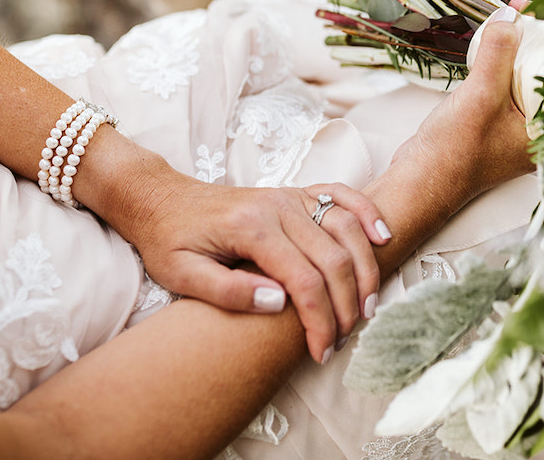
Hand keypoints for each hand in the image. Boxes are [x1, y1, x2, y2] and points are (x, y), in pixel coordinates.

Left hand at [75, 139, 390, 363]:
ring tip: (367, 308)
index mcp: (251, 228)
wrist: (161, 199)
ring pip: (346, 228)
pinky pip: (342, 196)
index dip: (319, 320)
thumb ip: (228, 291)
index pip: (303, 279)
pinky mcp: (296, 193)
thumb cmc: (168, 240)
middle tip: (343, 340)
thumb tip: (277, 304)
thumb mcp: (182, 275)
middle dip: (346, 304)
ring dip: (365, 269)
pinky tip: (382, 238)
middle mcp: (277, 206)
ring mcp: (290, 196)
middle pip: (333, 258)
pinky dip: (367, 214)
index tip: (321, 351)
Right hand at [388, 11, 533, 211]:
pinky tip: (495, 42)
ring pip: (523, 78)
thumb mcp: (480, 95)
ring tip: (512, 15)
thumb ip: (497, 53)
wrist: (419, 179)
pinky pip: (505, 85)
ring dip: (516, 48)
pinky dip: (500, 63)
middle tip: (529, 8)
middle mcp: (538, 131)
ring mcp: (516, 128)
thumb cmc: (454, 151)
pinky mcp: (495, 124)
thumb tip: (511, 14)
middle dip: (537, 40)